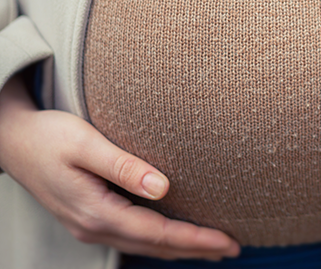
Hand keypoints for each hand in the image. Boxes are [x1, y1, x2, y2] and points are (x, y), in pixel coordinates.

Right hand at [0, 76, 240, 260]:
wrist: (10, 140)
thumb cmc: (48, 136)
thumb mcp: (85, 144)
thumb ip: (124, 166)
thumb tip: (163, 187)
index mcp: (97, 212)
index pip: (158, 233)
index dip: (196, 239)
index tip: (228, 242)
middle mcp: (94, 227)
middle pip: (155, 246)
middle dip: (196, 249)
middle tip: (233, 249)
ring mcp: (89, 226)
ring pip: (145, 245)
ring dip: (180, 248)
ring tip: (214, 248)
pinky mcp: (89, 218)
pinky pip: (133, 237)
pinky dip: (160, 240)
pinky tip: (175, 236)